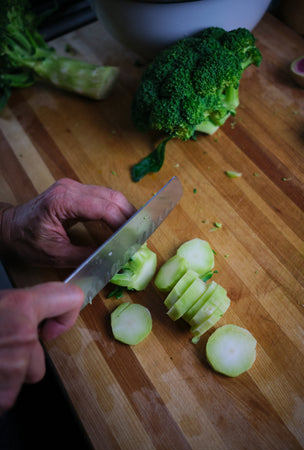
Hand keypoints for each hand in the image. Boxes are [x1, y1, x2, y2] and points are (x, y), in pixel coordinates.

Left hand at [0, 178, 134, 266]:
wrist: (7, 229)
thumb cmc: (25, 242)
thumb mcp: (56, 255)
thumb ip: (86, 255)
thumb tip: (113, 259)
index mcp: (63, 201)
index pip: (104, 207)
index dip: (124, 223)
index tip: (135, 239)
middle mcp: (70, 188)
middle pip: (112, 197)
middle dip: (130, 216)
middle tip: (140, 236)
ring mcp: (73, 187)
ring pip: (110, 194)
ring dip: (125, 212)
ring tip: (134, 232)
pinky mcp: (75, 191)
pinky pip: (103, 197)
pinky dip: (115, 210)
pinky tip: (121, 224)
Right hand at [0, 282, 83, 414]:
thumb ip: (14, 305)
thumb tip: (28, 308)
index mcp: (19, 307)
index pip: (70, 298)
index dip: (66, 310)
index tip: (55, 321)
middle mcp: (22, 336)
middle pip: (42, 351)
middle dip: (24, 353)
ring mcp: (13, 367)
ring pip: (27, 374)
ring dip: (10, 372)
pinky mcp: (3, 395)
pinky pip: (7, 395)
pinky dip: (0, 387)